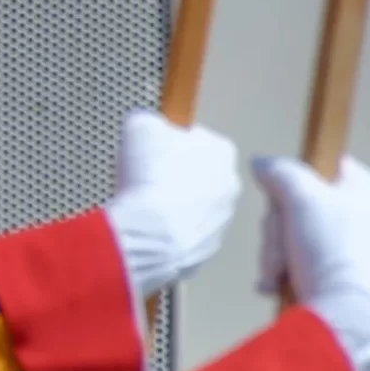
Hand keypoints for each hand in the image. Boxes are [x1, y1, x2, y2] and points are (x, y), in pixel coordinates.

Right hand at [101, 110, 241, 298]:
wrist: (147, 233)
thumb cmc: (149, 177)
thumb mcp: (139, 125)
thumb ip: (147, 119)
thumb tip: (144, 123)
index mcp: (222, 151)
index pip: (195, 136)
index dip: (167, 140)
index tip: (149, 147)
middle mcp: (230, 186)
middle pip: (197, 171)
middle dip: (172, 173)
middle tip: (143, 176)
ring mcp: (220, 221)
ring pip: (192, 205)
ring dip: (170, 203)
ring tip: (140, 203)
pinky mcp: (204, 251)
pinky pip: (181, 233)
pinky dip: (166, 230)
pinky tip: (144, 226)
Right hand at [253, 155, 369, 370]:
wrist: (344, 317)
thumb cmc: (333, 253)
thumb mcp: (303, 197)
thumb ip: (280, 171)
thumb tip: (262, 163)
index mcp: (364, 190)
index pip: (320, 163)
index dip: (293, 177)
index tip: (283, 194)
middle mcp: (355, 215)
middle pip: (294, 201)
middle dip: (277, 227)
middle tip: (284, 243)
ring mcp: (341, 246)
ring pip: (287, 233)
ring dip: (274, 253)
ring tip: (282, 273)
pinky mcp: (328, 273)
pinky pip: (290, 260)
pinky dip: (279, 272)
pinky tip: (280, 285)